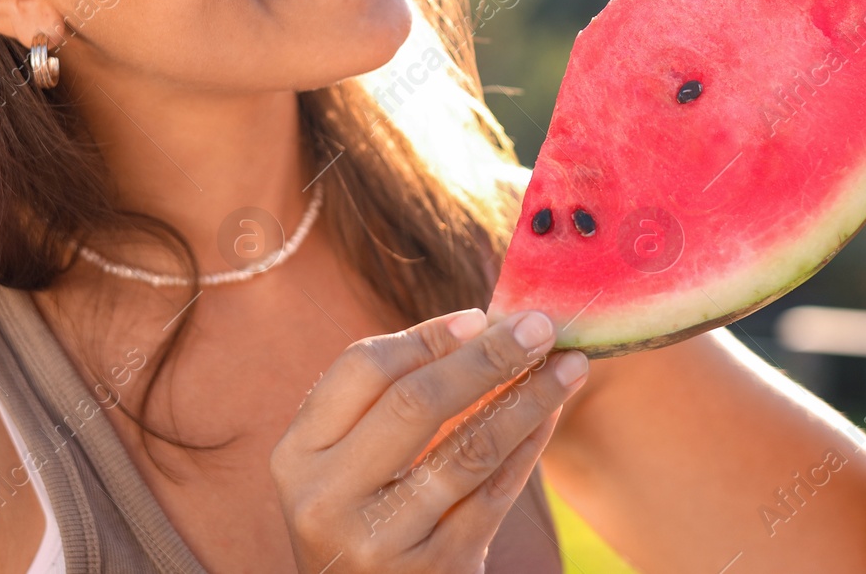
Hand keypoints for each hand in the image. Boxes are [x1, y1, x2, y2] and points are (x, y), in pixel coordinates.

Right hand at [270, 308, 588, 572]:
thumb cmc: (363, 517)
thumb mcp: (345, 464)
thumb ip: (386, 401)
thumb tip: (479, 327)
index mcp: (298, 455)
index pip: (362, 369)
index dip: (426, 336)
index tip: (481, 318)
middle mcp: (329, 497)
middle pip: (415, 402)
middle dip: (487, 357)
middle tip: (540, 326)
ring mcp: (383, 539)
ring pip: (468, 448)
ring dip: (527, 398)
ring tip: (568, 365)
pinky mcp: (437, 570)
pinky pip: (495, 494)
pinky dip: (529, 446)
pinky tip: (551, 414)